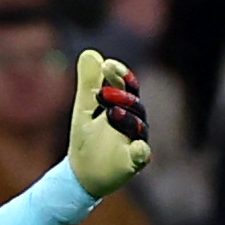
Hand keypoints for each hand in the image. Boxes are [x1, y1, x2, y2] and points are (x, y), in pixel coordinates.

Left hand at [67, 49, 150, 197]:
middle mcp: (134, 122)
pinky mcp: (133, 162)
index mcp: (123, 106)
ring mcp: (135, 142)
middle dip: (121, 97)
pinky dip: (141, 151)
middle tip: (102, 93)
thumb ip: (88, 82)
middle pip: (135, 105)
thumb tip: (91, 52)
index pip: (127, 86)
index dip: (121, 74)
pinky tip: (138, 146)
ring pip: (139, 127)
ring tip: (111, 113)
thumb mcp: (84, 107)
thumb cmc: (86, 138)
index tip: (108, 65)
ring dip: (127, 119)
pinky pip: (142, 155)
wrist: (82, 172)